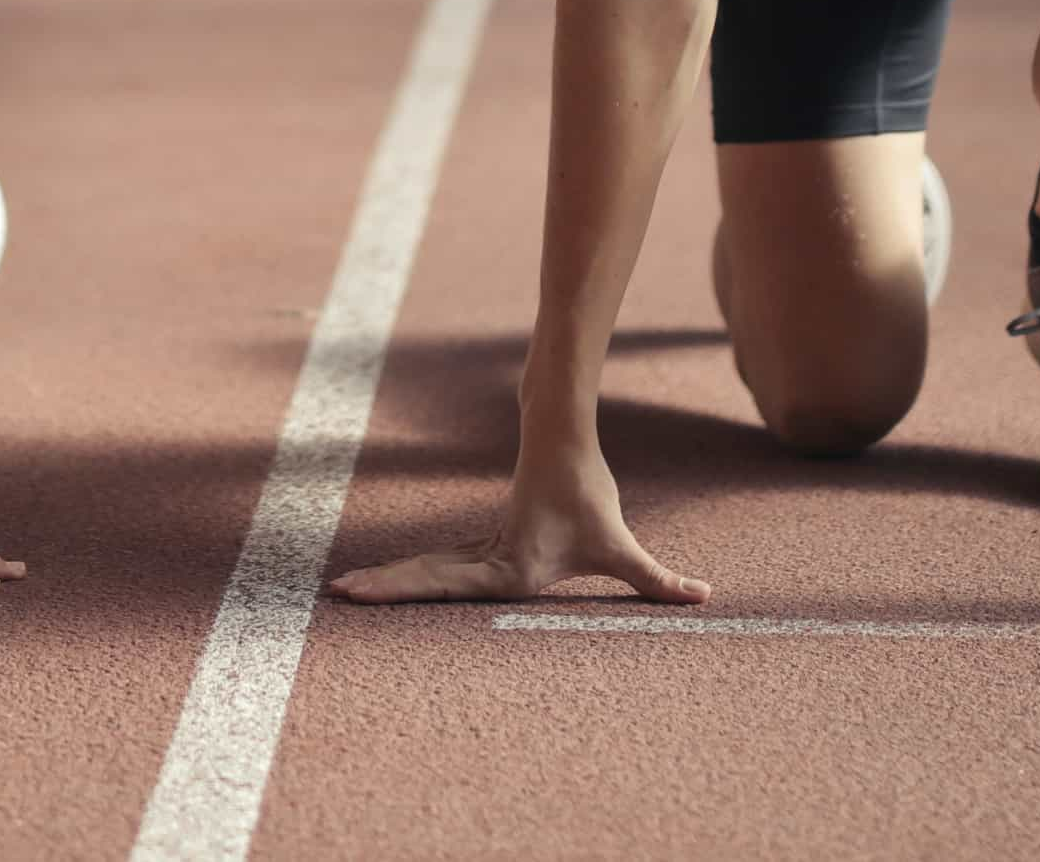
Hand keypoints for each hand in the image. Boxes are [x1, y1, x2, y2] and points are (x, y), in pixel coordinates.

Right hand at [325, 442, 706, 605]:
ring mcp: (479, 551)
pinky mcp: (481, 547)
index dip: (402, 589)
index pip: (448, 586)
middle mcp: (486, 561)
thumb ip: (657, 580)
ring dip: (389, 582)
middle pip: (424, 578)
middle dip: (382, 589)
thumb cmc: (588, 497)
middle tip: (336, 596)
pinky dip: (410, 577)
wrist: (562, 443)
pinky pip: (437, 567)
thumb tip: (703, 597)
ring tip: (345, 592)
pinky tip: (389, 585)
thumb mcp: (622, 547)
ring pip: (426, 571)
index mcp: (508, 568)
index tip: (360, 590)